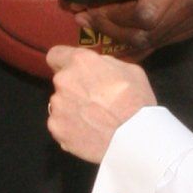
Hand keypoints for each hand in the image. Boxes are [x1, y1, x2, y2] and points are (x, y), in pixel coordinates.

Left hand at [47, 44, 157, 162]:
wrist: (134, 138)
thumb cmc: (136, 101)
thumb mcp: (130, 70)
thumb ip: (105, 65)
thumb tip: (97, 69)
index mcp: (80, 62)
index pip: (55, 55)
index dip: (64, 62)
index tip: (74, 72)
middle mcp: (63, 81)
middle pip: (62, 82)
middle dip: (74, 89)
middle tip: (94, 101)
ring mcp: (57, 107)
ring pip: (61, 105)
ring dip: (72, 109)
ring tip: (93, 121)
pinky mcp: (56, 129)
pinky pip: (61, 125)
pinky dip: (71, 129)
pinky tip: (88, 134)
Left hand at [72, 0, 192, 59]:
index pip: (142, 15)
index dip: (110, 19)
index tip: (86, 11)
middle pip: (146, 34)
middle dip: (112, 32)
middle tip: (86, 20)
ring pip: (156, 42)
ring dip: (126, 37)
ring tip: (103, 22)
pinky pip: (168, 38)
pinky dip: (145, 36)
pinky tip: (128, 25)